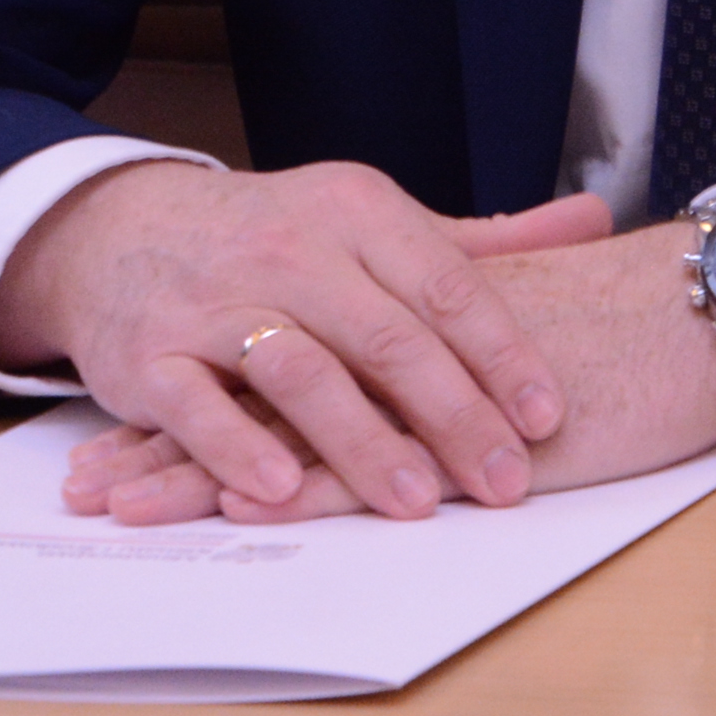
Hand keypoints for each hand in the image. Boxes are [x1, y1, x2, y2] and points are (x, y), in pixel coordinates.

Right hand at [62, 219, 715, 525]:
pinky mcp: (148, 354)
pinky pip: (194, 404)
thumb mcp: (373, 222)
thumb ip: (477, 242)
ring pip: (301, 372)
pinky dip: (235, 449)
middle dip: (453, 415)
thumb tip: (595, 218)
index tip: (548, 415)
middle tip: (504, 481)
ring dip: (361, 441)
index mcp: (359, 215)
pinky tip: (282, 490)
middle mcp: (291, 251)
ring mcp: (214, 302)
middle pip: (387, 337)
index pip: (447, 287)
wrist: (121, 229)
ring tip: (417, 501)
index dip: (501, 353)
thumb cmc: (276, 238)